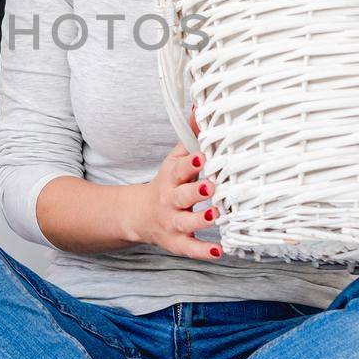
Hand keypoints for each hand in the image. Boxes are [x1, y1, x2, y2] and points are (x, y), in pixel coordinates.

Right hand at [126, 106, 221, 260]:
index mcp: (171, 178)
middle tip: (211, 186)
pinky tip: (219, 251)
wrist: (139, 216)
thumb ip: (190, 137)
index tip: (202, 156)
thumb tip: (201, 107)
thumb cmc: (167, 184)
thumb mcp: (174, 161)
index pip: (179, 169)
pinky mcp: (176, 242)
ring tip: (215, 215)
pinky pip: (190, 248)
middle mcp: (170, 200)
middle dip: (196, 191)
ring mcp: (172, 222)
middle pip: (181, 196)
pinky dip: (203, 251)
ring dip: (200, 220)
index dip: (190, 163)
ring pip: (185, 223)